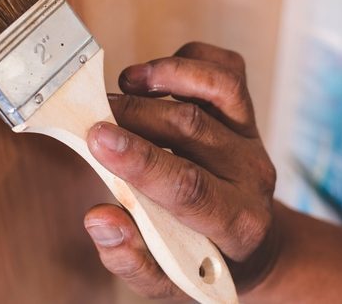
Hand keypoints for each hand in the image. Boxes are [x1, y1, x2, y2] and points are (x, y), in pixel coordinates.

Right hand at [83, 42, 279, 299]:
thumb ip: (130, 259)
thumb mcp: (165, 282)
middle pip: (190, 129)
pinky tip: (153, 78)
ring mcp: (251, 138)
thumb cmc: (199, 261)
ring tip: (123, 87)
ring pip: (218, 86)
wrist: (250, 245)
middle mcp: (250, 174)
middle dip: (132, 117)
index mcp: (235, 222)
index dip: (140, 159)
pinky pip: (227, 68)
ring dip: (164, 76)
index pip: (188, 185)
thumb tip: (99, 218)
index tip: (96, 138)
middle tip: (90, 118)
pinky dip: (189, 59)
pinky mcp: (247, 112)